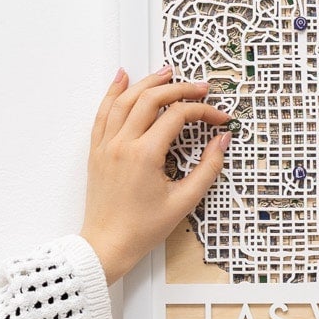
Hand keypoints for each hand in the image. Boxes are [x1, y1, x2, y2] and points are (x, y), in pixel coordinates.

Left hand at [79, 65, 230, 282]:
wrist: (107, 245)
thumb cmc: (142, 229)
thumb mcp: (183, 201)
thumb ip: (207, 168)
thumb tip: (222, 141)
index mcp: (145, 155)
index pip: (178, 116)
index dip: (204, 112)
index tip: (220, 119)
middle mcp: (123, 144)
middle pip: (151, 99)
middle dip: (179, 89)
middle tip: (200, 87)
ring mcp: (106, 145)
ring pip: (125, 100)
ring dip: (147, 82)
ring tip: (166, 72)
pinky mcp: (97, 151)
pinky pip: (103, 113)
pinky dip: (113, 93)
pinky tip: (122, 78)